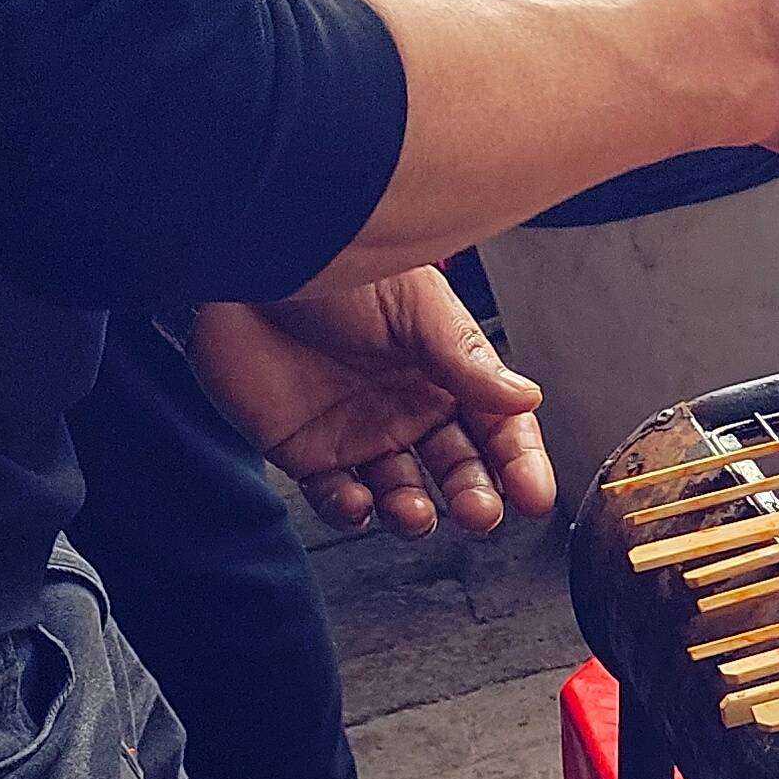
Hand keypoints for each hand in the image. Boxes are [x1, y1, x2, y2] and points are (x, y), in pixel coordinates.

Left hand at [184, 272, 552, 533]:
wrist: (245, 265)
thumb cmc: (331, 268)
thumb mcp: (414, 306)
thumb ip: (466, 360)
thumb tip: (525, 398)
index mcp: (444, 370)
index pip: (498, 428)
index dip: (520, 462)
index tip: (534, 494)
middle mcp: (406, 406)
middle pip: (457, 470)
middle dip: (474, 496)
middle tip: (480, 512)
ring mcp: (358, 432)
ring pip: (400, 494)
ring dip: (414, 514)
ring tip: (416, 514)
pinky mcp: (306, 451)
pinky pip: (334, 497)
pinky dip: (348, 510)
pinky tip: (358, 502)